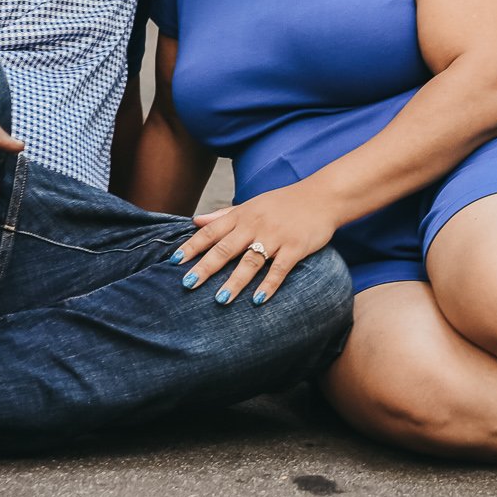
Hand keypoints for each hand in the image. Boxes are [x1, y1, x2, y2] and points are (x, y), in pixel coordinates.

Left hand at [174, 186, 337, 303]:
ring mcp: (276, 236)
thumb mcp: (252, 204)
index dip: (192, 246)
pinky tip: (258, 300)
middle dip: (206, 267)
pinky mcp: (296, 247)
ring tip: (220, 299)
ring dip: (235, 281)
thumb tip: (195, 221)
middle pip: (226, 248)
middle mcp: (256, 225)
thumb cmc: (283, 203)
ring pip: (251, 261)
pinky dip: (269, 285)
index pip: (211, 231)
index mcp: (242, 215)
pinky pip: (280, 269)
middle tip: (188, 284)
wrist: (322, 196)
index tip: (174, 261)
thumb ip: (223, 215)